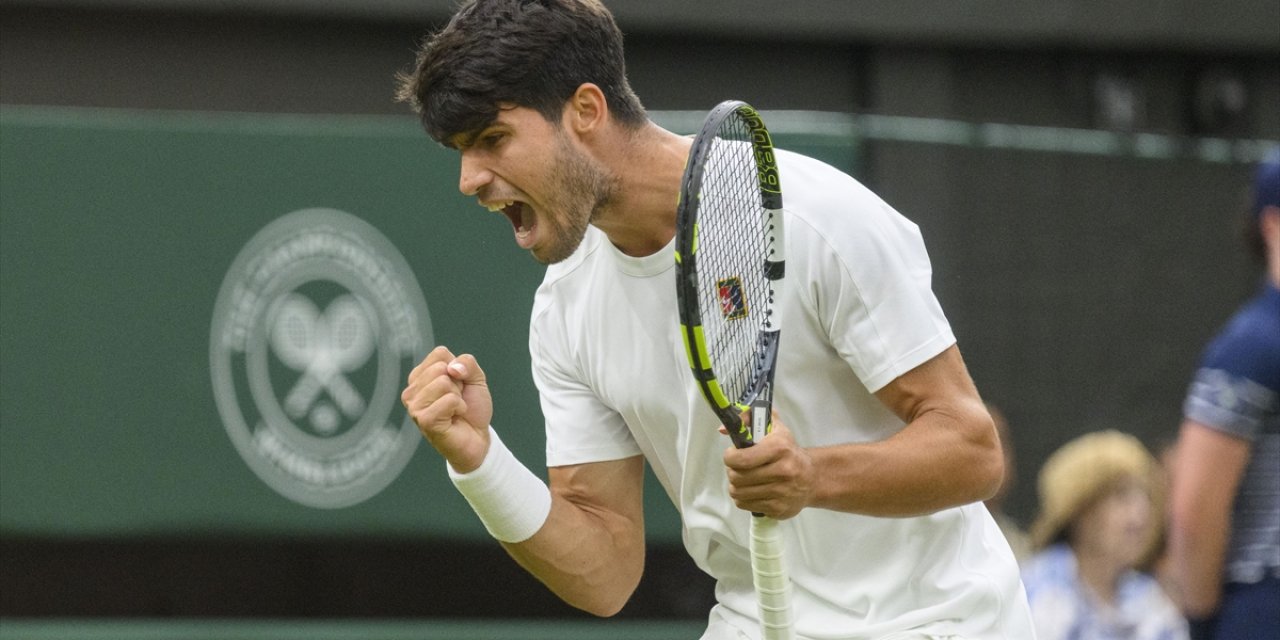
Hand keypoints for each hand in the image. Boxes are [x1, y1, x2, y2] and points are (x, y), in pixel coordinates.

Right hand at [401, 345, 493, 472]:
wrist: (478, 438)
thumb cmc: (472, 408)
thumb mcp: (476, 379)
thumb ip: (468, 363)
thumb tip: (452, 368)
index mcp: (420, 376)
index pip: (440, 353)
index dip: (458, 368)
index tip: (458, 386)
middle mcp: (412, 390)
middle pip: (441, 367)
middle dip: (458, 384)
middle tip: (456, 401)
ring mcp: (415, 406)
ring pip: (443, 382)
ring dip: (458, 397)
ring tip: (454, 410)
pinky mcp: (423, 419)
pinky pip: (449, 400)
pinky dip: (459, 407)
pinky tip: (454, 418)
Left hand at [722, 412, 814, 519]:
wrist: (813, 478)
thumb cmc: (788, 451)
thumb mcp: (774, 428)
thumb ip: (748, 418)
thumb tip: (722, 430)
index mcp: (779, 448)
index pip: (742, 459)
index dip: (729, 457)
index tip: (732, 454)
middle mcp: (783, 471)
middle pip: (737, 477)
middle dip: (731, 471)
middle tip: (737, 468)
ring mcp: (781, 492)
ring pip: (739, 493)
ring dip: (736, 486)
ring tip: (743, 479)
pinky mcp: (779, 509)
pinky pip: (746, 505)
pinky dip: (744, 498)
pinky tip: (752, 490)